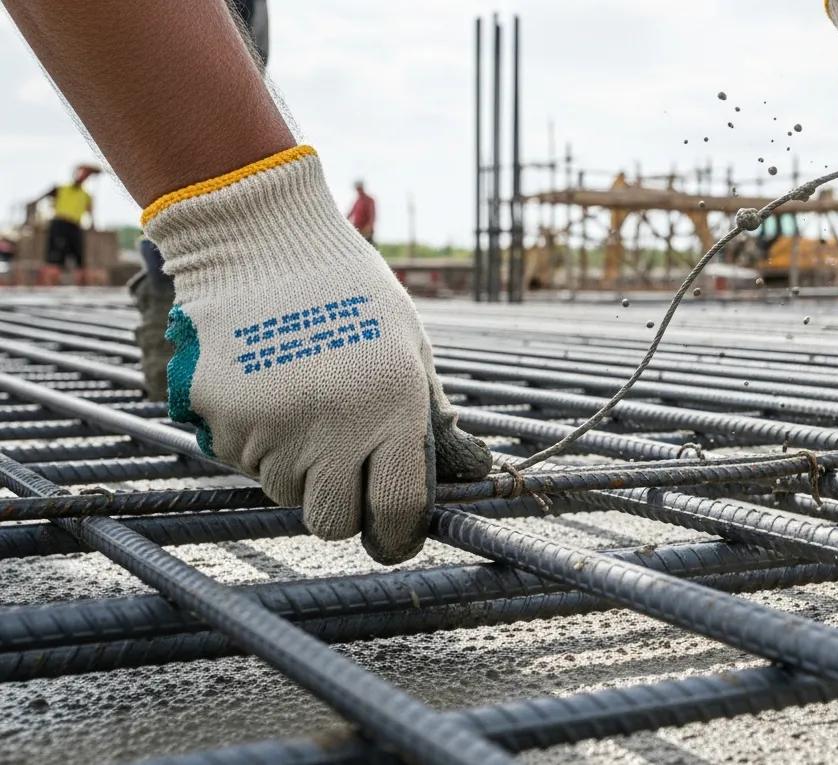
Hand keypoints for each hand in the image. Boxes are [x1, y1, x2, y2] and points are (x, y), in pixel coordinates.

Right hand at [145, 146, 490, 563]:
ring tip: (303, 404)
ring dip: (298, 469)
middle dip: (343, 508)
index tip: (394, 533)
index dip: (397, 535)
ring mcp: (272, 427)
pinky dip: (256, 443)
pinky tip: (267, 389)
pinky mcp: (222, 419)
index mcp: (392, 407)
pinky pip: (243, 460)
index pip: (397, 512)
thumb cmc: (348, 290)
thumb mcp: (409, 346)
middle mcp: (333, 427)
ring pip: (286, 492)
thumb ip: (433, 418)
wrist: (258, 239)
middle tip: (344, 471)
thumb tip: (471, 473)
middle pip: (333, 521)